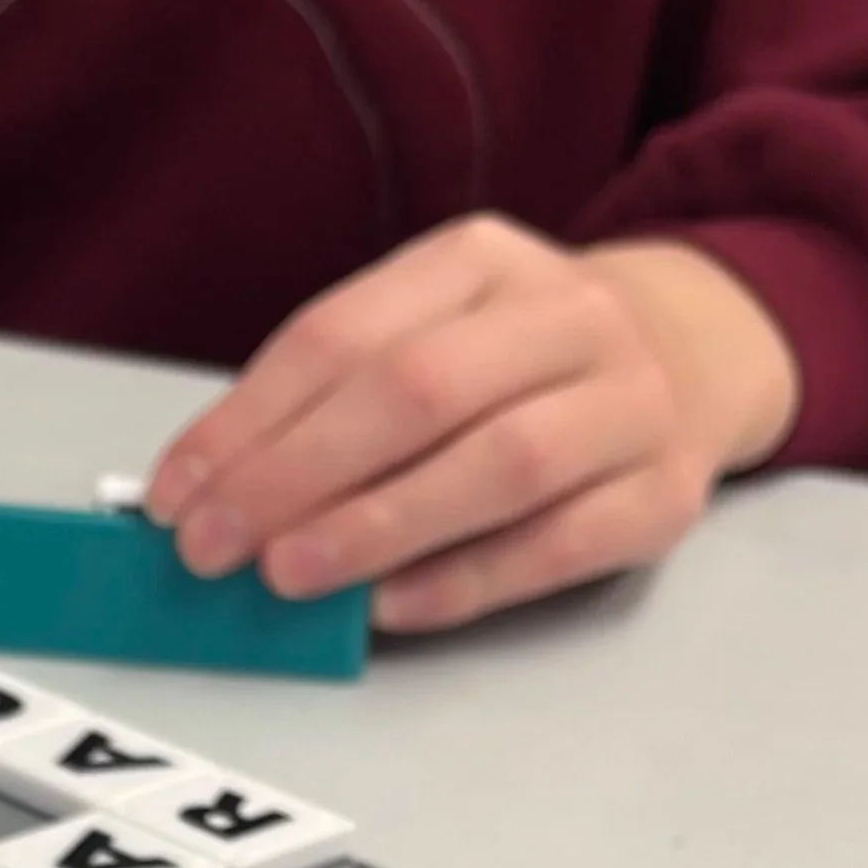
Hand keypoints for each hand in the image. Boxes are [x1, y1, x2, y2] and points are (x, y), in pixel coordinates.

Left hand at [145, 218, 800, 632]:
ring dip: (376, 527)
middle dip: (295, 476)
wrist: (692, 352)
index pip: (340, 335)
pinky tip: (389, 607)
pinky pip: (558, 545)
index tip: (175, 493)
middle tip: (214, 545)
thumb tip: (213, 495)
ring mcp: (629, 404)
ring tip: (288, 575)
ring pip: (498, 465)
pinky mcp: (663, 495)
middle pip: (415, 392)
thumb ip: (330, 400)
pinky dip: (464, 580)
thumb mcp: (429, 331)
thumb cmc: (517, 362)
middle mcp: (565, 317)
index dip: (245, 421)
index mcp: (480, 260)